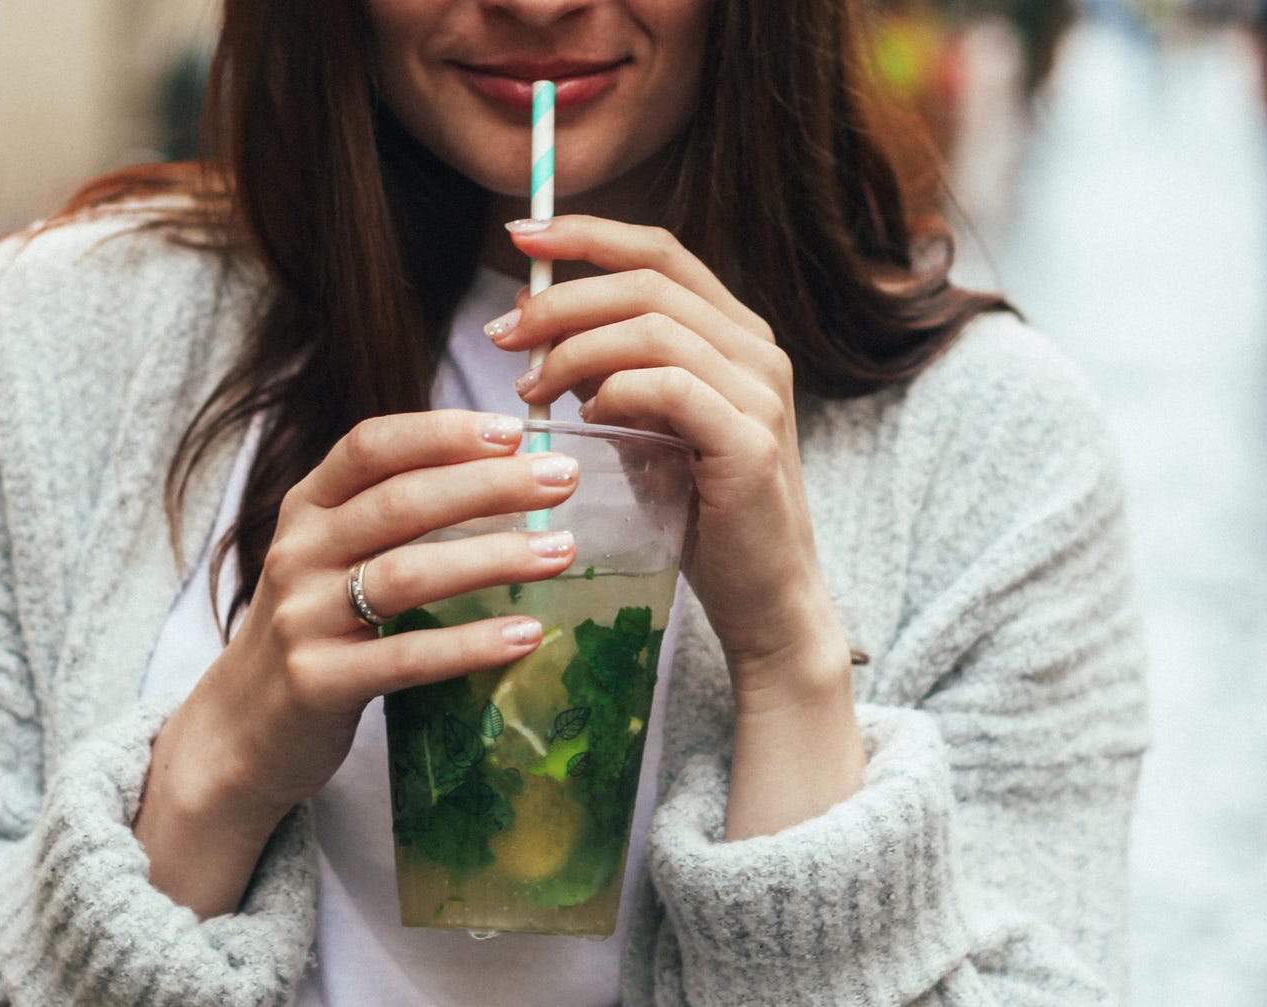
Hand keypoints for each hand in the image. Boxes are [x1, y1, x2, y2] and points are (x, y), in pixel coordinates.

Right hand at [137, 409, 581, 915]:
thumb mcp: (332, 557)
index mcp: (306, 508)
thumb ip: (393, 515)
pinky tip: (526, 635)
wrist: (239, 730)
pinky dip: (471, 644)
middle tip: (562, 479)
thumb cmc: (313, 629)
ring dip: (492, 558)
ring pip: (406, 574)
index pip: (372, 446)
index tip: (515, 430)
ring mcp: (302, 617)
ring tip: (561, 552)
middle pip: (400, 502)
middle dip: (489, 485)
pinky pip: (406, 657)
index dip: (442, 432)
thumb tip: (508, 474)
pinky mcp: (318, 682)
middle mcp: (298, 552)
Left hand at [491, 215, 849, 713]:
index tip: (520, 235)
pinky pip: (670, 388)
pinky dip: (615, 392)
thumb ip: (609, 372)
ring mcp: (761, 393)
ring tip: (529, 390)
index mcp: (734, 334)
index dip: (587, 234)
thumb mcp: (648, 428)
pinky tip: (585, 418)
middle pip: (648, 281)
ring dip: (575, 351)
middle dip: (563, 298)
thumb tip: (538, 320)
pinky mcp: (751, 442)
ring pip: (654, 328)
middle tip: (503, 334)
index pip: (658, 252)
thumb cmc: (700, 514)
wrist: (763, 597)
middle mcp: (758, 349)